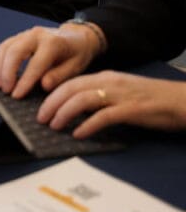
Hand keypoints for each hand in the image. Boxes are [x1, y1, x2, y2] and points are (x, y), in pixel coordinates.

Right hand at [0, 24, 101, 97]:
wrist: (77, 37)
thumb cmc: (77, 54)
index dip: (24, 81)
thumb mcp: (75, 67)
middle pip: (14, 51)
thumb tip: (43, 85)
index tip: (17, 95)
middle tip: (5, 90)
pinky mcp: (19, 36)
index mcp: (53, 43)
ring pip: (5, 48)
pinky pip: (4, 47)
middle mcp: (37, 35)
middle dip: (6, 73)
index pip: (35, 63)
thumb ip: (59, 76)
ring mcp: (26, 34)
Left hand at [38, 71, 185, 137]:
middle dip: (51, 104)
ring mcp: (120, 95)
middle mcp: (109, 82)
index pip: (69, 83)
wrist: (181, 100)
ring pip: (83, 100)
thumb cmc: (150, 99)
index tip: (39, 109)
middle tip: (40, 120)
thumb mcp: (118, 92)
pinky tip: (78, 134)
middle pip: (70, 89)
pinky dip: (88, 125)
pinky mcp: (132, 110)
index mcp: (104, 77)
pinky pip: (104, 116)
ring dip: (64, 113)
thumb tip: (72, 111)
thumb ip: (97, 97)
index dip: (51, 96)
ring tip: (54, 126)